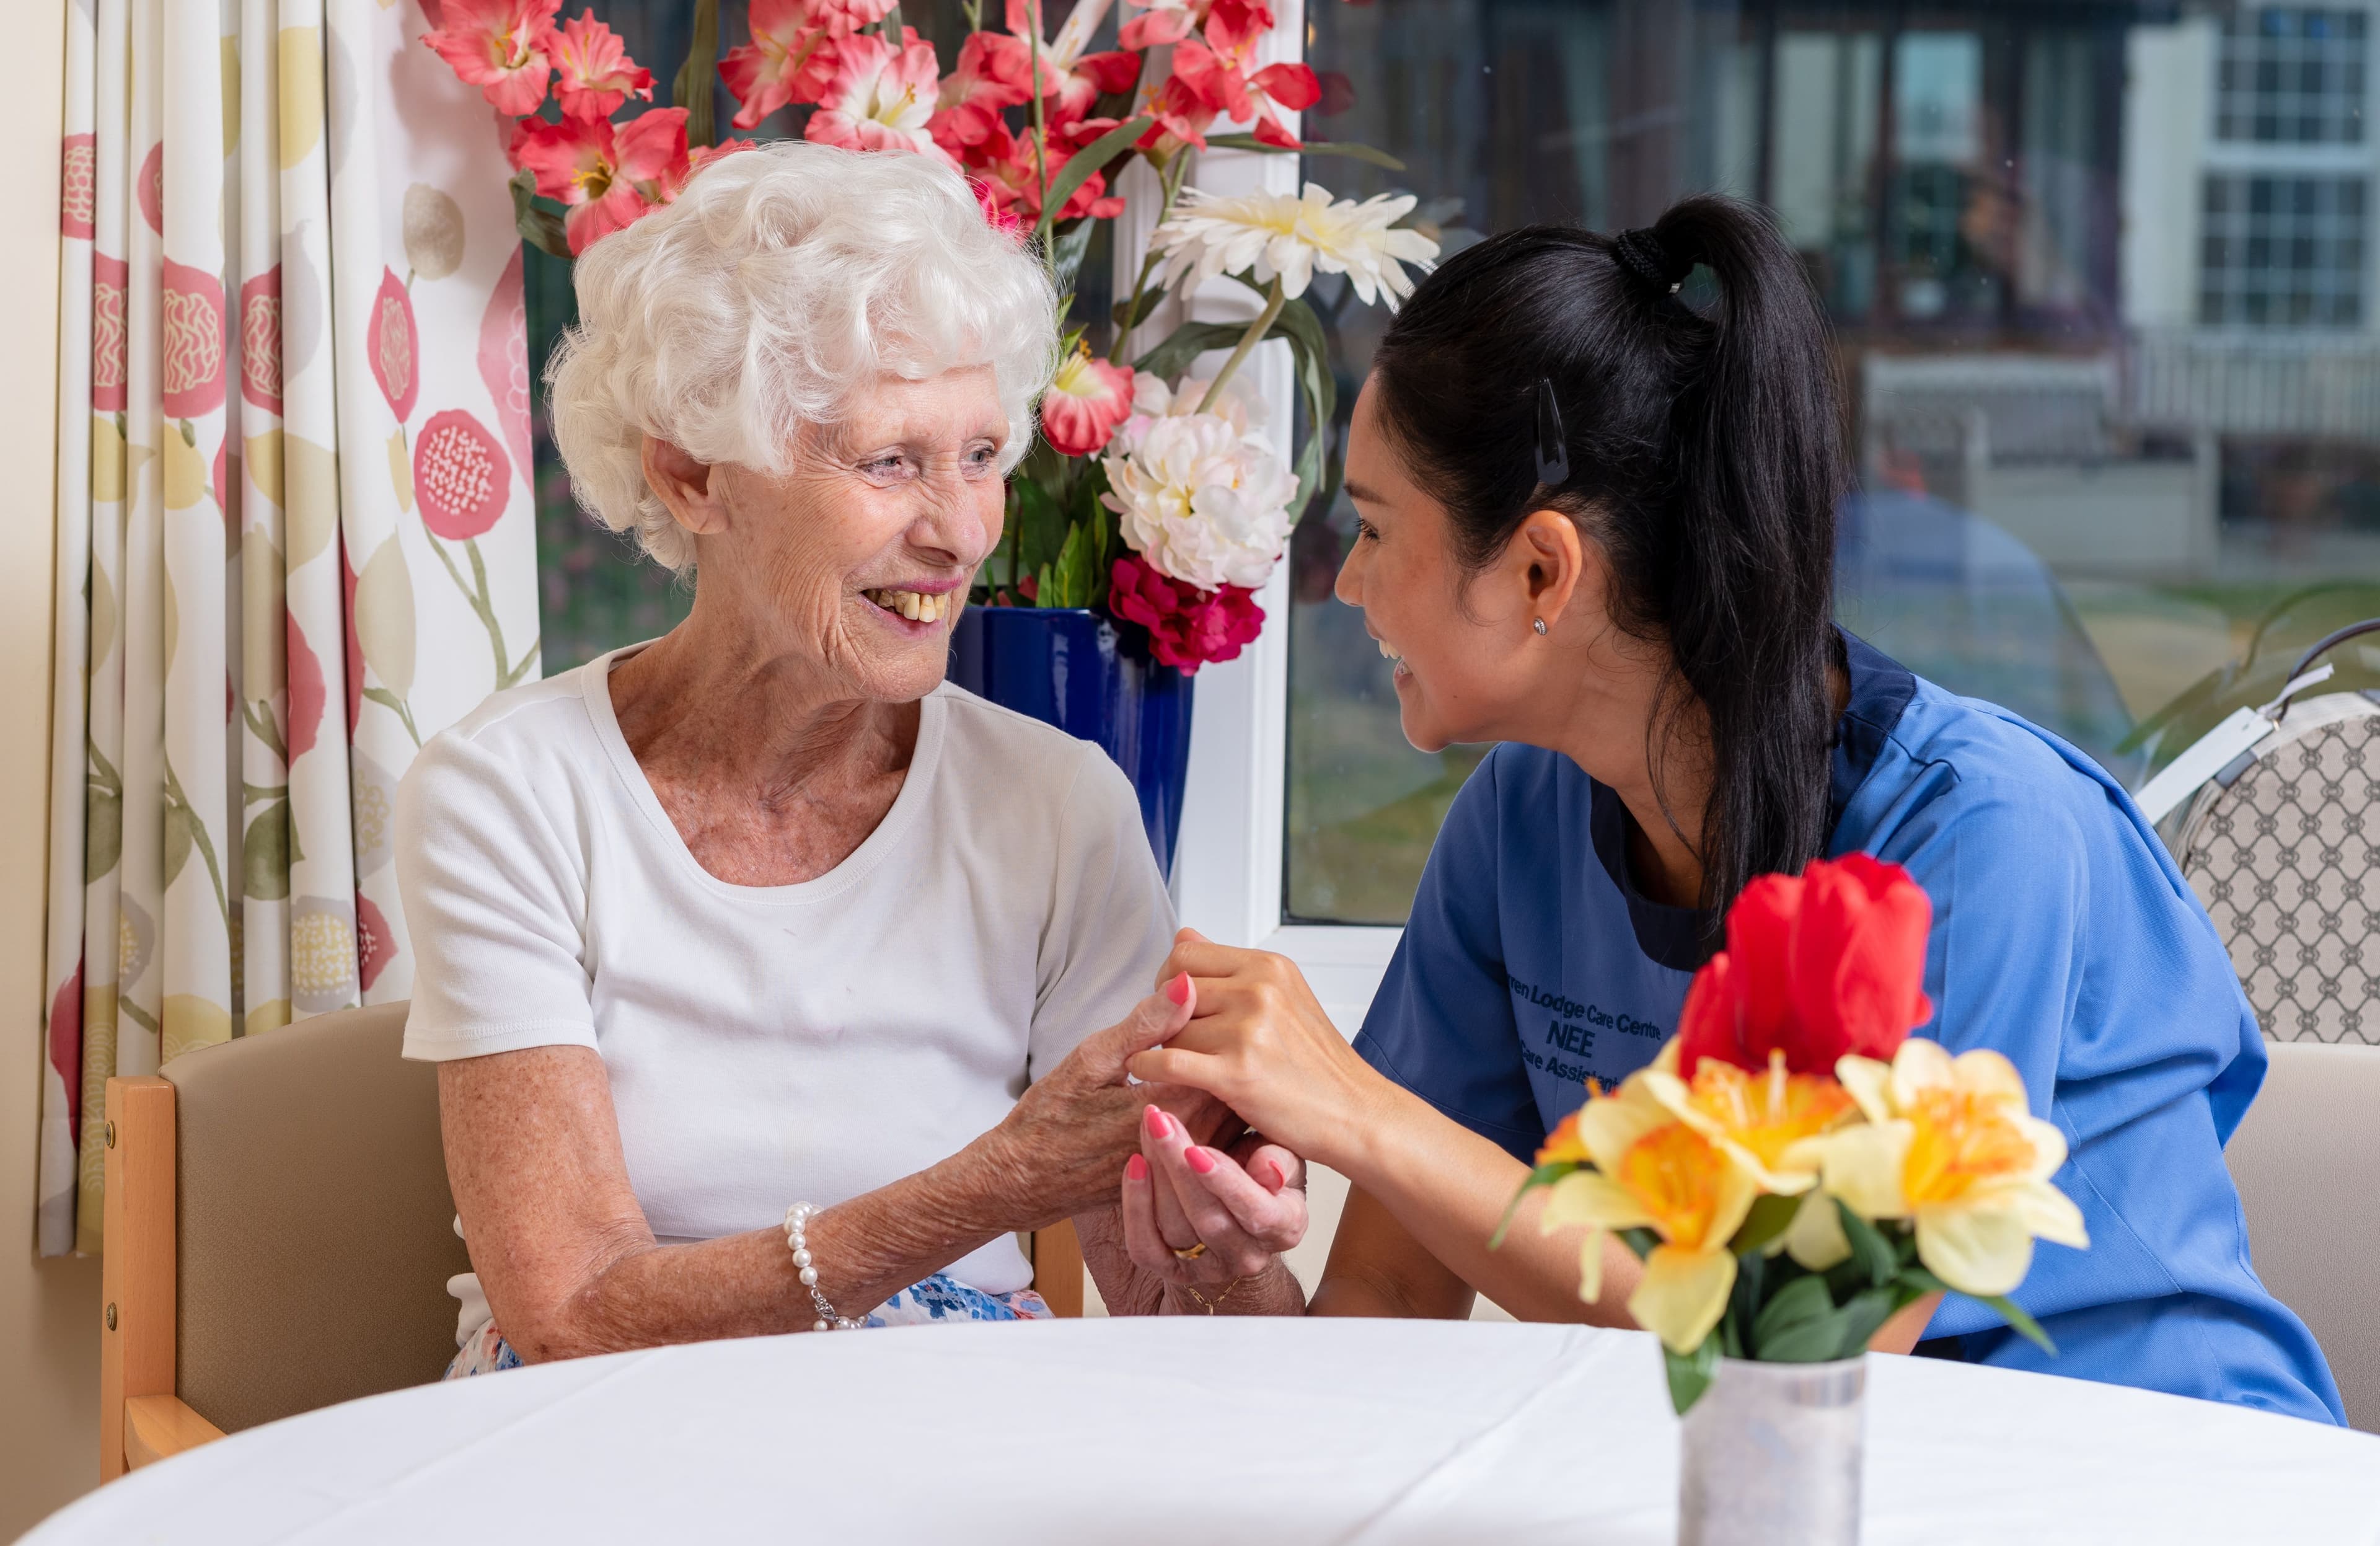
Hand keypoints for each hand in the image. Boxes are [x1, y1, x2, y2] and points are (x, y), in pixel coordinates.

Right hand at [969, 976, 1231, 1229]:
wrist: (1025, 1180)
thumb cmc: (1051, 1119)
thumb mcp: (1093, 1060)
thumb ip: (1146, 1024)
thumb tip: (1187, 983)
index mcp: (1173, 1108)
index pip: (1229, 1057)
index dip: (1223, 1026)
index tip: (1211, 1007)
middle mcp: (1190, 1143)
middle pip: (1239, 1090)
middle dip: (1231, 1057)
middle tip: (1217, 1029)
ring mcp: (1189, 1166)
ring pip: (1233, 1117)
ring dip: (1225, 1086)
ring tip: (1205, 1060)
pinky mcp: (1182, 1178)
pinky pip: (1218, 1142)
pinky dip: (1214, 1115)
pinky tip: (1194, 1095)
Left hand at [1121, 1103, 1306, 1301]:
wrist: (1240, 1214)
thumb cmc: (1263, 1176)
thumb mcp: (1285, 1159)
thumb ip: (1281, 1159)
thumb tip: (1269, 1169)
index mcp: (1285, 1228)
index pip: (1256, 1213)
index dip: (1225, 1183)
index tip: (1196, 1150)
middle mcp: (1248, 1256)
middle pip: (1208, 1218)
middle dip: (1178, 1166)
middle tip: (1160, 1120)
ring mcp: (1209, 1269)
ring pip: (1175, 1229)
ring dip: (1156, 1174)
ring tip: (1150, 1127)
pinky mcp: (1173, 1272)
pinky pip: (1146, 1248)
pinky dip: (1135, 1208)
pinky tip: (1134, 1165)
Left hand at [1124, 929, 1389, 1169]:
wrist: (1356, 1114)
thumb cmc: (1318, 1064)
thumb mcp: (1285, 997)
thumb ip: (1231, 970)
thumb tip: (1183, 934)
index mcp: (1269, 967)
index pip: (1186, 953)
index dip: (1168, 980)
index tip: (1174, 1006)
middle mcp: (1259, 990)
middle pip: (1172, 991)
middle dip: (1165, 1016)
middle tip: (1174, 1039)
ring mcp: (1249, 1030)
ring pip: (1170, 1030)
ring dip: (1166, 1050)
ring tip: (1185, 1065)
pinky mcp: (1238, 1074)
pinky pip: (1167, 1062)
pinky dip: (1147, 1068)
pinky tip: (1148, 1075)